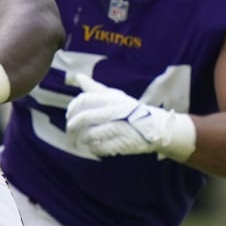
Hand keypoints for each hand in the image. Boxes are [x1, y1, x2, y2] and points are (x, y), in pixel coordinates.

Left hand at [64, 77, 195, 160]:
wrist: (156, 126)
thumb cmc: (130, 109)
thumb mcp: (114, 96)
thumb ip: (94, 88)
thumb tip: (77, 77)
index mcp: (112, 99)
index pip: (84, 100)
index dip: (72, 108)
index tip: (69, 115)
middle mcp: (115, 111)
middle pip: (84, 117)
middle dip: (72, 126)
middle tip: (70, 131)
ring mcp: (120, 128)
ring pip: (90, 134)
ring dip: (81, 139)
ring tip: (79, 141)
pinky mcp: (123, 143)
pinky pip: (100, 147)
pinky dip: (92, 148)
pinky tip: (92, 147)